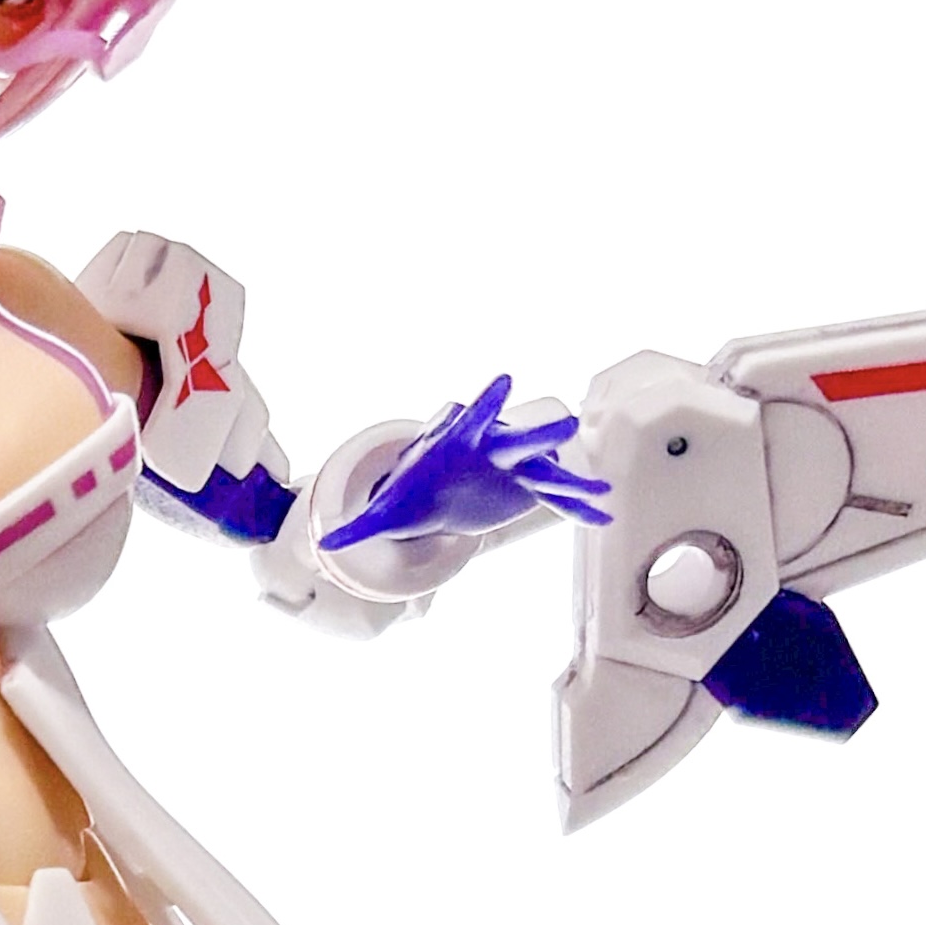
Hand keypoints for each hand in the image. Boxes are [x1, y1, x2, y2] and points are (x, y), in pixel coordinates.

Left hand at [322, 374, 608, 548]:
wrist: (433, 492)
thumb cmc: (408, 490)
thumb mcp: (383, 510)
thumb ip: (357, 525)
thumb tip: (324, 542)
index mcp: (456, 442)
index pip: (470, 416)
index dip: (485, 401)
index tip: (502, 382)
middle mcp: (491, 448)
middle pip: (515, 438)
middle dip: (538, 434)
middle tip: (565, 423)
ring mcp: (513, 467)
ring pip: (545, 469)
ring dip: (570, 478)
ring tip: (600, 489)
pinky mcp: (525, 487)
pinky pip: (555, 497)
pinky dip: (577, 506)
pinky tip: (601, 514)